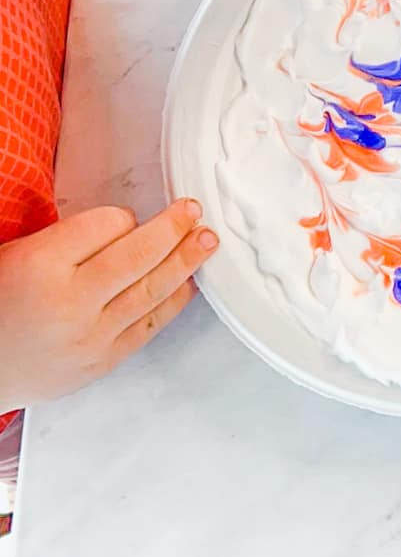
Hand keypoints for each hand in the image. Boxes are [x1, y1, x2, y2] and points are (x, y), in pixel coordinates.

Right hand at [0, 200, 218, 411]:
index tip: (128, 216)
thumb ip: (67, 241)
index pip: (105, 226)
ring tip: (206, 241)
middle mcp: (70, 302)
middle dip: (174, 229)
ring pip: (152, 291)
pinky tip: (187, 283)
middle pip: (139, 256)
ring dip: (186, 262)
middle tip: (194, 213)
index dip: (122, 217)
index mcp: (40, 265)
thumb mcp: (15, 255)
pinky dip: (173, 301)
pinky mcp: (103, 362)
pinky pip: (149, 326)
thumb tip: (126, 226)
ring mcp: (91, 336)